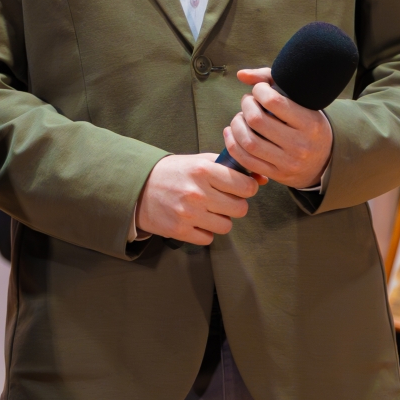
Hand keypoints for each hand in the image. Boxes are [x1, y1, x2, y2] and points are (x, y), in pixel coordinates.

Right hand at [135, 154, 259, 244]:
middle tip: (222, 200)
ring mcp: (188, 214)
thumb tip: (262, 178)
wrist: (137, 188)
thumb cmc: (173, 173)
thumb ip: (229, 167)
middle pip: (240, 209)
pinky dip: (204, 231)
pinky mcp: (179, 230)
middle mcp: (197, 192)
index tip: (239, 187)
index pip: (245, 186)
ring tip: (206, 210)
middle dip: (234, 205)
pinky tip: (194, 220)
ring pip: (226, 226)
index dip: (247, 188)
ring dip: (220, 219)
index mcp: (203, 170)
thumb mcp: (199, 162)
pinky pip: (208, 238)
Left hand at [223, 68, 332, 188]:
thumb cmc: (307, 124)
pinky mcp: (277, 174)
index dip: (259, 91)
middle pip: (257, 120)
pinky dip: (232, 144)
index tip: (259, 90)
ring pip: (248, 142)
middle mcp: (301, 144)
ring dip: (236, 125)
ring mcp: (288, 162)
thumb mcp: (301, 101)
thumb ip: (271, 79)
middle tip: (248, 103)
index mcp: (311, 123)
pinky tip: (232, 133)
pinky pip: (246, 160)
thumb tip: (241, 75)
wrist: (324, 160)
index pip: (274, 102)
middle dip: (245, 106)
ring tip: (240, 118)